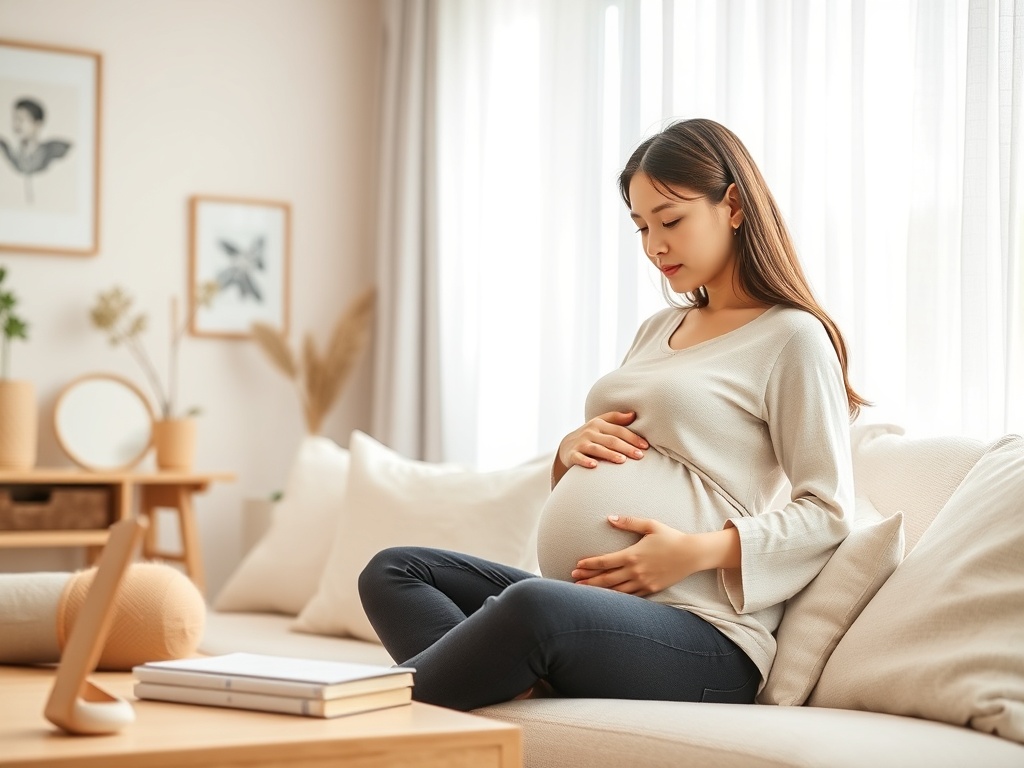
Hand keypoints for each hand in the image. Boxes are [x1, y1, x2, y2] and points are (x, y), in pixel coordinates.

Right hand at [557, 411, 648, 470]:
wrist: (566, 446)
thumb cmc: (590, 435)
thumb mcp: (600, 423)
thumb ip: (616, 418)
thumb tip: (633, 414)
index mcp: (598, 423)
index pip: (618, 430)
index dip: (633, 437)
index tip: (645, 446)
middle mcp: (590, 432)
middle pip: (611, 440)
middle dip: (626, 448)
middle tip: (640, 456)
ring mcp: (581, 443)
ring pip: (597, 449)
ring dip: (610, 454)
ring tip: (622, 461)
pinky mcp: (572, 454)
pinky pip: (579, 458)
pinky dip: (586, 461)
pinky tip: (594, 465)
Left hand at [570, 515, 695, 595]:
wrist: (692, 554)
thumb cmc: (671, 537)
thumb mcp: (650, 525)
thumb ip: (628, 522)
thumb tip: (610, 518)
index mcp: (632, 555)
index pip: (605, 561)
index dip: (589, 564)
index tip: (577, 565)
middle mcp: (635, 571)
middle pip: (606, 578)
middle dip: (588, 579)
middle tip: (574, 579)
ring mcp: (643, 582)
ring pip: (616, 590)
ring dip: (599, 591)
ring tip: (584, 591)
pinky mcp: (651, 590)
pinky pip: (629, 596)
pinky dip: (616, 597)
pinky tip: (607, 598)